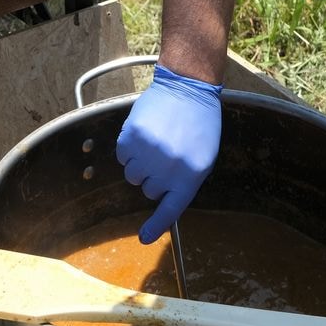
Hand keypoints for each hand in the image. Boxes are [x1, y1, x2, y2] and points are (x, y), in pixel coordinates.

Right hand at [116, 64, 221, 243]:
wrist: (187, 88)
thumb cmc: (199, 123)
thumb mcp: (203, 157)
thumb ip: (185, 181)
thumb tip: (163, 199)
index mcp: (190, 175)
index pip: (170, 209)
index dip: (155, 226)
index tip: (143, 238)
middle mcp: (168, 168)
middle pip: (149, 190)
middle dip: (154, 176)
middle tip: (165, 154)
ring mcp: (149, 152)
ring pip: (133, 175)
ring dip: (140, 163)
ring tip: (154, 142)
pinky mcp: (133, 136)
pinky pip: (122, 155)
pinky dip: (128, 147)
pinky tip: (143, 133)